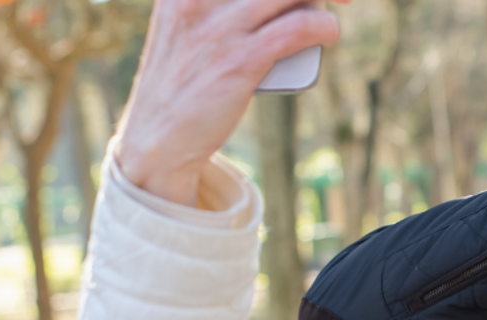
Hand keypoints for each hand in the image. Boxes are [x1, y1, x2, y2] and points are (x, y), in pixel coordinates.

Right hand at [115, 0, 343, 207]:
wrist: (158, 138)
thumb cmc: (183, 81)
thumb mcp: (186, 27)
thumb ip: (219, 6)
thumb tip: (284, 0)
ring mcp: (218, 28)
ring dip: (320, 1)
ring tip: (328, 15)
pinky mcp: (240, 60)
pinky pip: (299, 28)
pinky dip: (324, 27)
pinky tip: (329, 33)